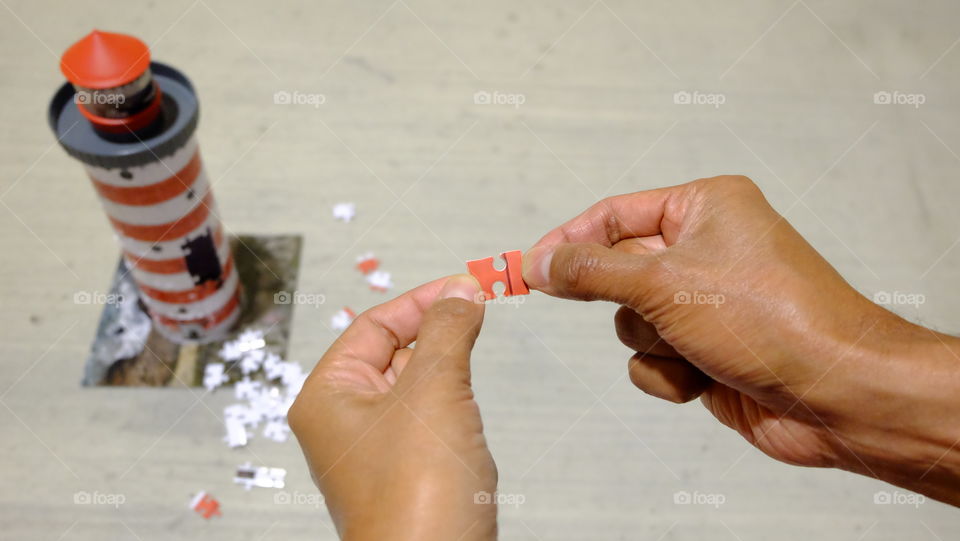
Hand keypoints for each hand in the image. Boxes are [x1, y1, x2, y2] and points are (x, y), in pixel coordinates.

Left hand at [289, 275, 496, 539]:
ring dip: (446, 367)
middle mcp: (343, 422)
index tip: (465, 285)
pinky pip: (428, 421)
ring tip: (476, 353)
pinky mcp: (407, 474)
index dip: (421, 300)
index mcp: (327, 397)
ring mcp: (374, 451)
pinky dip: (452, 404)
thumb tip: (462, 292)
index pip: (372, 326)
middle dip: (436, 330)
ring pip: (413, 386)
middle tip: (479, 306)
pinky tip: (470, 408)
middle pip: (391, 352)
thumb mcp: (433, 390)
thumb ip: (447, 331)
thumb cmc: (416, 494)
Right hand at [522, 175, 959, 504]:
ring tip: (693, 345)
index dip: (569, 239)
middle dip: (625, 301)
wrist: (834, 393)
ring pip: (632, 322)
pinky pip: (653, 360)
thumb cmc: (771, 318)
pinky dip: (669, 374)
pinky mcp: (707, 350)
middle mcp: (707, 250)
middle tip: (622, 306)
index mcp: (705, 208)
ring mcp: (707, 304)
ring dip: (652, 342)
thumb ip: (591, 271)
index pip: (616, 214)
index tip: (528, 266)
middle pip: (619, 271)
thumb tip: (540, 262)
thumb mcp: (665, 282)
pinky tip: (705, 376)